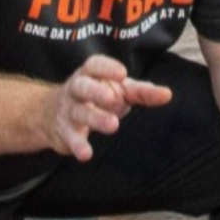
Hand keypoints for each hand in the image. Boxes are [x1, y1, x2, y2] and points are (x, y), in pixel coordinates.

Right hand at [47, 54, 171, 161]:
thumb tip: (167, 94)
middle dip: (96, 91)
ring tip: (113, 126)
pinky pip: (70, 137)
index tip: (122, 73)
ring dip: (95, 118)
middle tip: (113, 98)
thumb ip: (141, 92)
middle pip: (82, 86)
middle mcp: (76, 89)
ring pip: (79, 112)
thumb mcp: (118, 90)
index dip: (107, 68)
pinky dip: (77, 145)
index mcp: (90, 74)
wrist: (51, 113)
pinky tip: (86, 154)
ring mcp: (68, 110)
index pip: (94, 65)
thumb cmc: (95, 97)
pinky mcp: (64, 131)